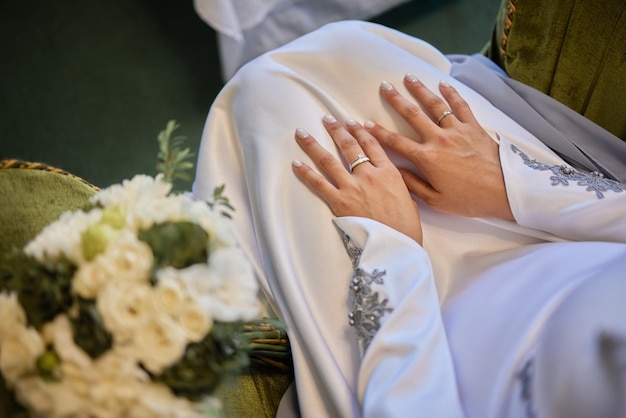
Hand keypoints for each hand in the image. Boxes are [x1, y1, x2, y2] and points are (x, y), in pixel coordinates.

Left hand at [291, 114, 422, 244]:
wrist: (396, 245)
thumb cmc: (406, 227)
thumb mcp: (409, 199)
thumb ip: (398, 185)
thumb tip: (391, 183)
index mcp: (389, 172)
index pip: (372, 144)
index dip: (360, 131)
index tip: (351, 122)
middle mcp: (370, 174)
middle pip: (350, 146)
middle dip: (337, 130)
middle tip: (327, 119)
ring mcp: (353, 187)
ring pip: (329, 160)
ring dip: (314, 145)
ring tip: (303, 133)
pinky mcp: (339, 201)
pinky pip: (319, 183)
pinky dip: (306, 172)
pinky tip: (296, 163)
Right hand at [367, 74, 513, 219]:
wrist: (504, 191)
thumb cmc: (469, 199)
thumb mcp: (436, 200)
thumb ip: (413, 184)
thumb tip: (395, 171)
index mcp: (426, 158)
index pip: (395, 142)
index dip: (378, 132)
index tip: (366, 123)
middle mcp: (439, 139)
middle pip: (412, 114)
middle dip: (396, 99)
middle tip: (384, 86)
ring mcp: (457, 130)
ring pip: (435, 104)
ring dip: (420, 89)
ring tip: (408, 77)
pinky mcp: (474, 127)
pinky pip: (460, 106)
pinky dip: (451, 93)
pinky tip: (443, 84)